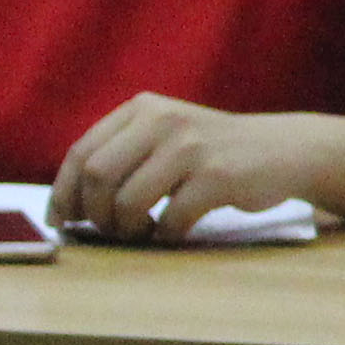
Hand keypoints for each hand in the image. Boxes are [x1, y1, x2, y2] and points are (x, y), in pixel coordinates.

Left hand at [52, 94, 316, 241]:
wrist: (283, 150)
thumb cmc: (213, 153)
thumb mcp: (165, 135)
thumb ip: (123, 153)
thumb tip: (69, 203)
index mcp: (142, 109)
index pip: (82, 153)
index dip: (64, 193)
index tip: (61, 222)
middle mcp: (163, 120)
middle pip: (98, 177)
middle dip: (95, 215)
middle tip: (109, 231)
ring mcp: (192, 147)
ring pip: (128, 201)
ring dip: (127, 230)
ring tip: (141, 234)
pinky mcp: (218, 175)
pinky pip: (171, 219)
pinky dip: (165, 235)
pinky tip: (173, 233)